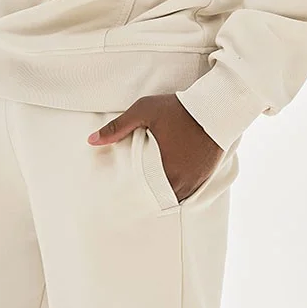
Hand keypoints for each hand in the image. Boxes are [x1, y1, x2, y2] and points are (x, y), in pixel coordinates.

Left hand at [88, 93, 221, 201]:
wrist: (215, 107)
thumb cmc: (177, 108)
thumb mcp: (144, 112)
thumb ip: (117, 127)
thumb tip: (91, 141)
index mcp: (162, 168)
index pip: (144, 193)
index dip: (135, 197)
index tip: (126, 197)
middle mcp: (180, 179)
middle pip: (160, 199)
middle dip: (149, 198)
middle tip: (136, 199)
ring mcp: (195, 179)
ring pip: (176, 197)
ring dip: (165, 195)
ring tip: (153, 193)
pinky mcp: (206, 175)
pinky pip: (190, 191)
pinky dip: (180, 190)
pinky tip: (171, 185)